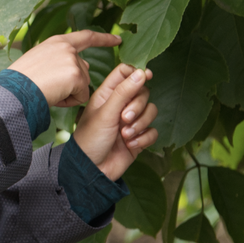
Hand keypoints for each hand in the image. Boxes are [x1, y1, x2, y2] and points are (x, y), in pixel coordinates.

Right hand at [8, 31, 122, 107]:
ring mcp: (73, 61)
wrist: (14, 90)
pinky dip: (69, 102)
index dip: (104, 38)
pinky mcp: (77, 75)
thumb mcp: (38, 61)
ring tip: (48, 91)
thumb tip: (84, 67)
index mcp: (57, 42)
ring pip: (83, 85)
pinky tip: (54, 97)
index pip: (86, 37)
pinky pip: (82, 96)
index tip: (118, 39)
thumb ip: (60, 59)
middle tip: (48, 88)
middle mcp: (67, 48)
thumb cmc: (19, 81)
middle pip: (84, 70)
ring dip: (69, 93)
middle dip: (73, 84)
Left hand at [73, 64, 158, 179]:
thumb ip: (124, 92)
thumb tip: (142, 72)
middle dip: (138, 105)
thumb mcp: (105, 113)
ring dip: (141, 124)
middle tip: (124, 118)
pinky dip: (144, 138)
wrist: (91, 170)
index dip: (137, 72)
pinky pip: (153, 131)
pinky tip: (130, 145)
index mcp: (107, 95)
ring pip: (151, 111)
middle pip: (142, 92)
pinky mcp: (138, 137)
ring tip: (125, 135)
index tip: (147, 75)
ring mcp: (130, 121)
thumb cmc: (90, 139)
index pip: (125, 73)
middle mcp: (120, 105)